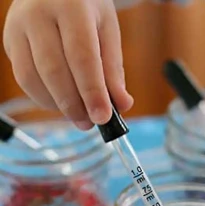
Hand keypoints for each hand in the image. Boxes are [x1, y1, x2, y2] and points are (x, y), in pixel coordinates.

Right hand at [3, 0, 133, 129]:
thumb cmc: (85, 9)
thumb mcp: (107, 29)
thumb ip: (113, 68)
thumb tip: (121, 105)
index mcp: (70, 8)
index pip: (81, 56)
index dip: (92, 92)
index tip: (103, 118)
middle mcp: (38, 15)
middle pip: (53, 70)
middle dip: (74, 104)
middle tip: (91, 123)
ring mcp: (18, 27)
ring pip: (33, 77)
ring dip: (58, 105)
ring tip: (79, 116)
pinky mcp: (9, 41)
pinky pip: (24, 78)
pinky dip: (44, 98)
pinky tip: (61, 103)